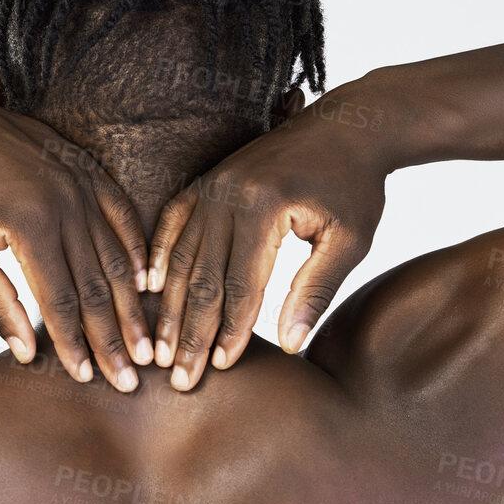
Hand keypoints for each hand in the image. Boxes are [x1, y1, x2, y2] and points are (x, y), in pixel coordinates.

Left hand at [0, 82, 154, 390]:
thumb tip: (28, 353)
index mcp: (30, 227)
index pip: (60, 300)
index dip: (75, 344)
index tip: (88, 379)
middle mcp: (65, 204)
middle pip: (97, 285)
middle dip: (115, 337)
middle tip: (131, 378)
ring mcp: (80, 183)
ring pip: (115, 255)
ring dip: (132, 305)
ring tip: (146, 344)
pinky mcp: (86, 169)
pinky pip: (121, 213)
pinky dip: (135, 250)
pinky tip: (145, 282)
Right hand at [146, 84, 389, 389]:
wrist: (348, 126)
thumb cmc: (355, 186)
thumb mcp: (350, 240)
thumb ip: (317, 290)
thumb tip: (290, 344)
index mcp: (265, 207)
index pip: (241, 285)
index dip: (230, 331)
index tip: (219, 369)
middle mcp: (229, 194)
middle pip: (201, 277)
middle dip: (189, 332)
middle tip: (178, 377)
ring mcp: (213, 185)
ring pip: (181, 256)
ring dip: (168, 307)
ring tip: (159, 350)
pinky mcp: (207, 181)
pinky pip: (173, 223)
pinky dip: (159, 257)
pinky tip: (148, 289)